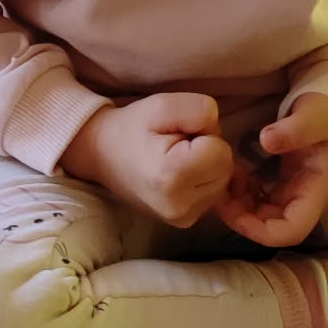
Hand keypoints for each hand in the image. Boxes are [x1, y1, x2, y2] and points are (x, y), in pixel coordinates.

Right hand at [62, 93, 233, 228]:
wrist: (102, 155)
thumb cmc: (132, 127)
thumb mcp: (163, 104)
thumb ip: (200, 110)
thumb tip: (219, 129)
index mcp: (173, 177)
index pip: (222, 151)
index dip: (204, 134)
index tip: (177, 134)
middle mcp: (180, 207)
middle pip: (226, 168)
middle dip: (209, 150)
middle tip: (177, 144)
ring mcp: (183, 219)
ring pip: (223, 181)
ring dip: (208, 165)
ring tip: (177, 158)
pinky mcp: (186, 222)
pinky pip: (214, 193)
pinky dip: (204, 180)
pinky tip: (180, 174)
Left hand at [215, 93, 327, 246]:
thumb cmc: (327, 114)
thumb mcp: (315, 117)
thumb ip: (294, 129)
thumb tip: (267, 140)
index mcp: (316, 193)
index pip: (291, 230)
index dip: (260, 230)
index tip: (233, 211)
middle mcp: (303, 200)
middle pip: (271, 227)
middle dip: (241, 217)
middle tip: (218, 191)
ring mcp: (292, 193)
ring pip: (261, 215)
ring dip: (239, 205)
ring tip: (222, 178)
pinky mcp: (282, 184)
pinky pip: (258, 199)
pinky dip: (241, 193)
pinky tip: (231, 173)